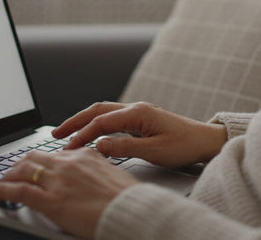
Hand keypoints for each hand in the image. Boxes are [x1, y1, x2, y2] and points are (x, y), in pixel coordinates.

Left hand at [0, 148, 137, 238]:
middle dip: (20, 165)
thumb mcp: (113, 175)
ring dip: (9, 175)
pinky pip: (19, 190)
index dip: (40, 161)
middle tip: (12, 172)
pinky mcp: (51, 200)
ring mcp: (58, 181)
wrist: (132, 212)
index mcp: (85, 155)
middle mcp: (68, 163)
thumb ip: (97, 170)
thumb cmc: (128, 199)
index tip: (35, 166)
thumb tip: (90, 176)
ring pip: (23, 171)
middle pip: (34, 158)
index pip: (55, 154)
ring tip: (1, 181)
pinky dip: (2, 188)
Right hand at [52, 101, 227, 167]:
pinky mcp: (140, 120)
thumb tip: (100, 145)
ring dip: (84, 121)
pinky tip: (89, 134)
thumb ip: (126, 148)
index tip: (67, 148)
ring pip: (103, 113)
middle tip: (55, 134)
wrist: (205, 141)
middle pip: (97, 111)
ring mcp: (138, 113)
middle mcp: (135, 108)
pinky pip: (112, 119)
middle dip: (74, 121)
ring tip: (66, 133)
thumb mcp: (155, 151)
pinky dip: (96, 124)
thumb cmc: (185, 145)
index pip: (101, 122)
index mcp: (138, 113)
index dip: (81, 135)